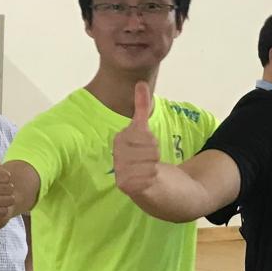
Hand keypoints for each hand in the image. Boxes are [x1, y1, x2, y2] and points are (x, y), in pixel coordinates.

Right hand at [0, 123, 15, 229]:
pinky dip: (4, 210)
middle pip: (6, 188)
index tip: (3, 178)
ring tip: (3, 198)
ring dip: (8, 200)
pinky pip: (1, 212)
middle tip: (3, 190)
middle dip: (8, 189)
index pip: (4, 175)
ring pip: (5, 200)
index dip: (6, 177)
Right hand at [112, 81, 161, 197]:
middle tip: (148, 161)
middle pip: (150, 147)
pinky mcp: (125, 186)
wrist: (149, 188)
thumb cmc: (146, 157)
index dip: (151, 141)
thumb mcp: (144, 131)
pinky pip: (149, 174)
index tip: (147, 148)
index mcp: (119, 140)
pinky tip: (148, 180)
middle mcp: (116, 155)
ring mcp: (120, 171)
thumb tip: (141, 83)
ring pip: (151, 161)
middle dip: (154, 154)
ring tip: (148, 170)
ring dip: (154, 166)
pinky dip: (153, 177)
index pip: (144, 134)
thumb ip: (142, 107)